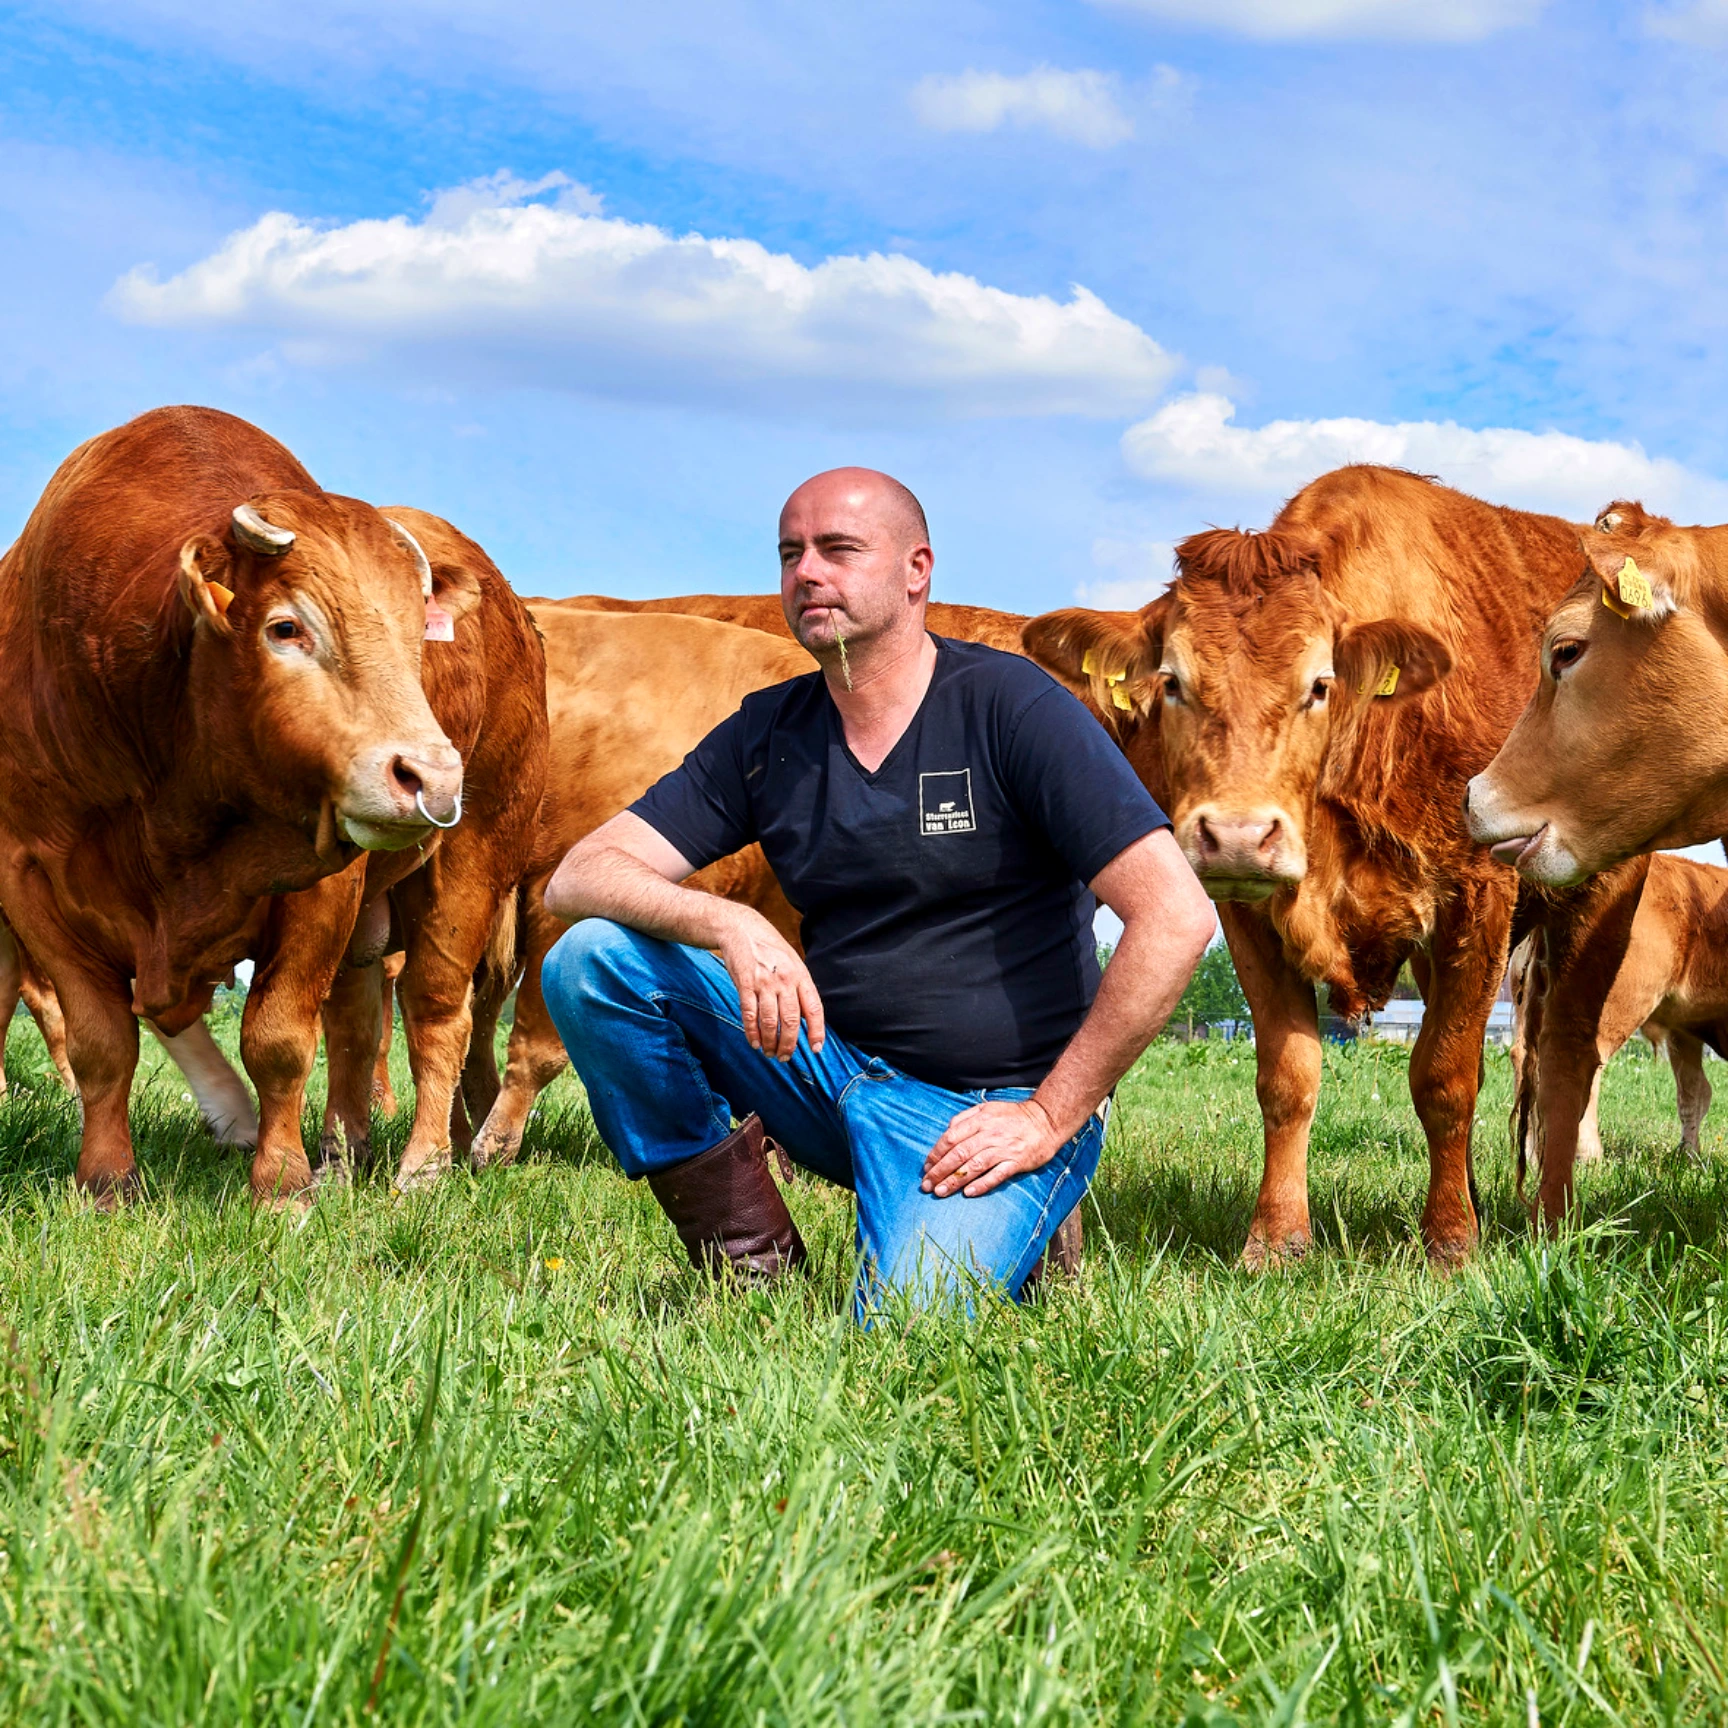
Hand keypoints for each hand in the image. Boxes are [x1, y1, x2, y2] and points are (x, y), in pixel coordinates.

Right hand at [716, 907, 824, 1061]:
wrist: (742, 929)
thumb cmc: (771, 949)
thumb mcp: (793, 963)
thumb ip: (800, 988)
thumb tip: (807, 1018)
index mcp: (801, 976)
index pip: (814, 1009)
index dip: (816, 1031)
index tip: (816, 1049)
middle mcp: (785, 980)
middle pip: (790, 1021)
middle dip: (789, 1044)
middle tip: (785, 1057)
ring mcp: (764, 983)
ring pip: (770, 1022)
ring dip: (770, 1042)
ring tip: (770, 1053)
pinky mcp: (745, 984)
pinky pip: (750, 1014)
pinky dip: (752, 1033)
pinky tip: (755, 1043)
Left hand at [922, 1099, 1061, 1198]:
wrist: (1046, 1121)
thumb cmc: (1013, 1116)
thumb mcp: (987, 1108)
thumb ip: (965, 1118)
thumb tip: (947, 1130)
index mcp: (980, 1120)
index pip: (952, 1137)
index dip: (936, 1153)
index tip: (926, 1167)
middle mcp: (990, 1134)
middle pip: (959, 1153)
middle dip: (940, 1170)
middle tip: (927, 1185)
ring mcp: (1004, 1149)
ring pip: (974, 1166)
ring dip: (955, 1180)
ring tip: (940, 1192)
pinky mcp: (1017, 1162)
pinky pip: (997, 1175)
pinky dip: (982, 1185)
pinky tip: (968, 1193)